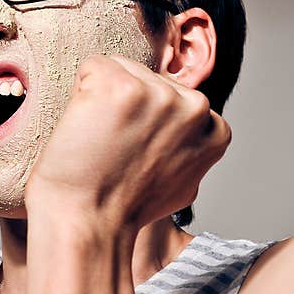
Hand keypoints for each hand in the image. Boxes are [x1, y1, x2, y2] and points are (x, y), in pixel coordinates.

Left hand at [25, 55, 230, 230]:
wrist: (89, 225)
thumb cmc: (124, 210)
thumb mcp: (181, 183)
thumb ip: (188, 149)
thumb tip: (185, 133)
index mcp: (214, 128)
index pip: (173, 97)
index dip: (145, 121)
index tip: (136, 152)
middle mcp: (194, 106)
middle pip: (148, 77)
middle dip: (128, 106)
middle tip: (114, 150)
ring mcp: (158, 94)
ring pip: (120, 68)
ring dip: (102, 99)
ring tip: (100, 143)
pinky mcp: (120, 85)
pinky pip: (92, 68)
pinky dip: (79, 95)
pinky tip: (85, 131)